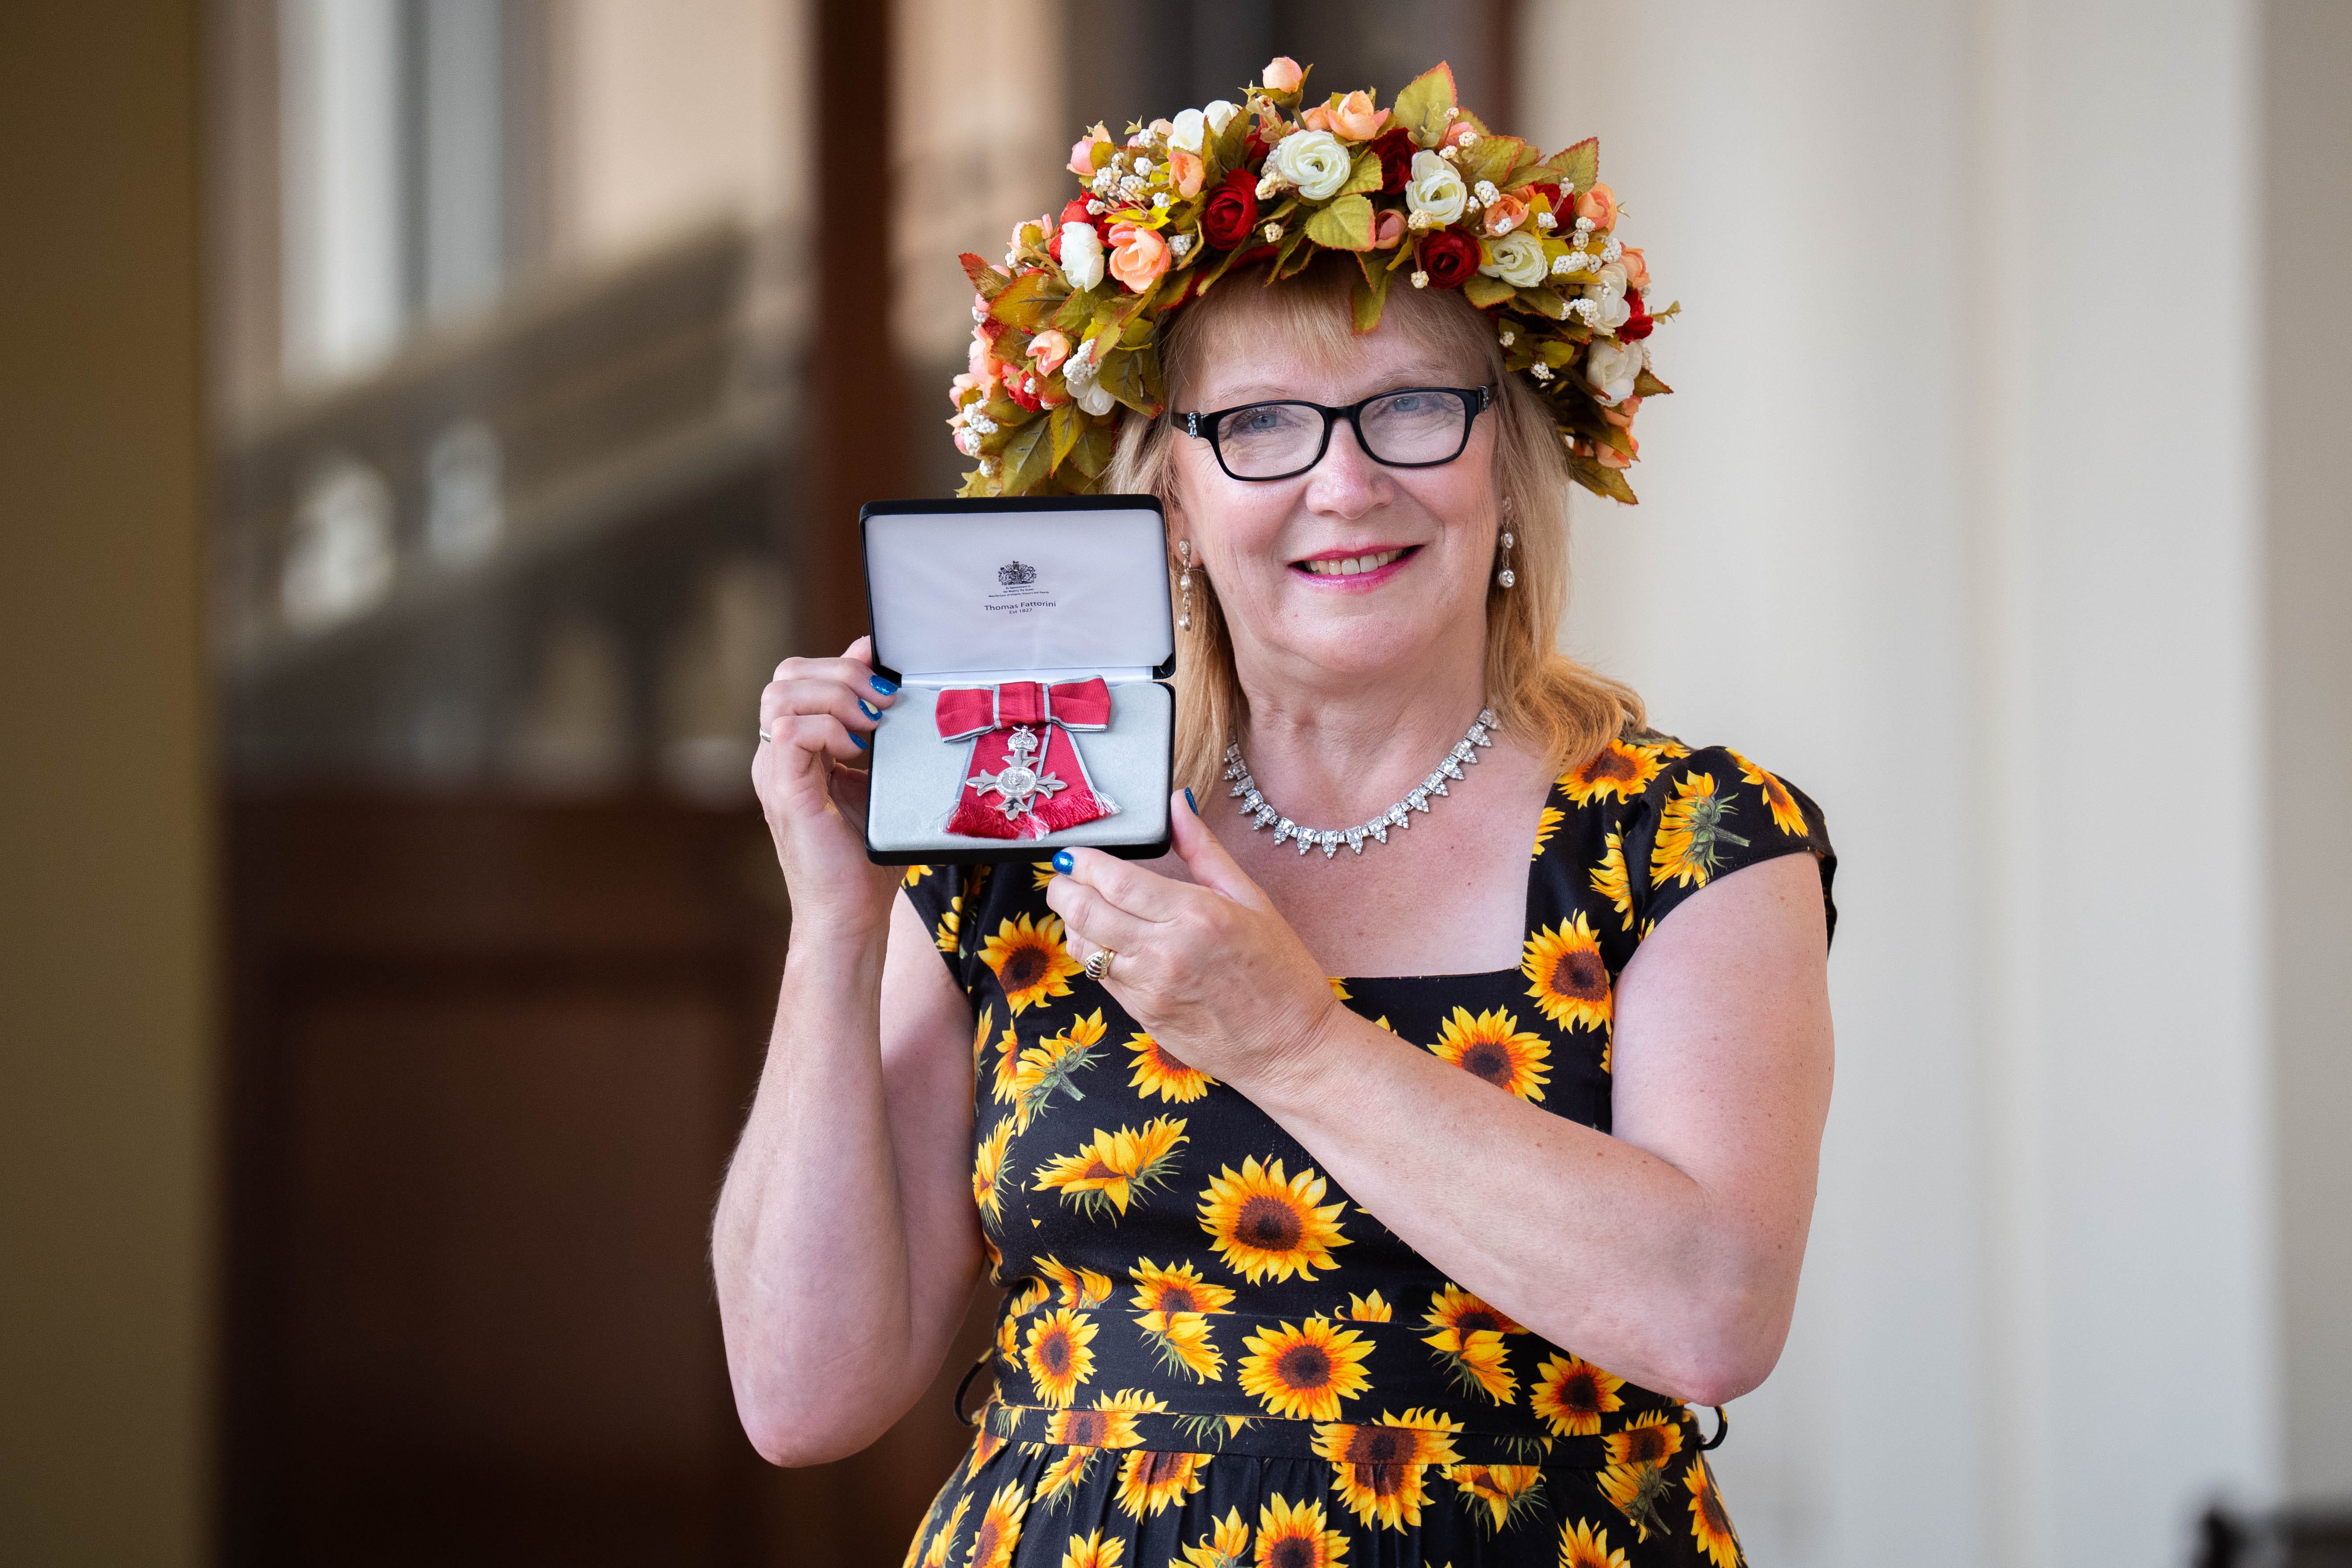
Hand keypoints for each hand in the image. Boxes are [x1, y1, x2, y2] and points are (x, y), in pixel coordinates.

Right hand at [752, 636, 900, 935]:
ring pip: (782, 695)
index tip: (884, 669)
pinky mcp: (785, 791)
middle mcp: (776, 757)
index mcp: (794, 751)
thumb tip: (884, 679)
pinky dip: (828, 728)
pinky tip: (856, 750)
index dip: (840, 663)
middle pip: (786, 676)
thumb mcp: (877, 779)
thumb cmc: (867, 857)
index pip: (799, 678)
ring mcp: (774, 773)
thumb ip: (874, 731)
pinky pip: (790, 731)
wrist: (851, 914)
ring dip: (836, 697)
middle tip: (883, 702)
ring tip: (872, 725)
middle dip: (841, 674)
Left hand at [1043, 792, 1345, 1090]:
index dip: (1082, 862)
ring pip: (1083, 947)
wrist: (1291, 1048)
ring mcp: (1149, 988)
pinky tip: (1108, 942)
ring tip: (1084, 907)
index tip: (1073, 853)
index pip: (1113, 880)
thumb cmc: (1281, 972)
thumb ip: (1204, 851)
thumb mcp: (1252, 900)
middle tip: (1063, 876)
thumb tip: (1177, 805)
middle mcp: (1165, 952)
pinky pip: (1100, 978)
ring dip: (1074, 923)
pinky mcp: (1143, 1016)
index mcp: (1195, 915)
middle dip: (1063, 887)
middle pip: (1084, 911)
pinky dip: (1094, 955)